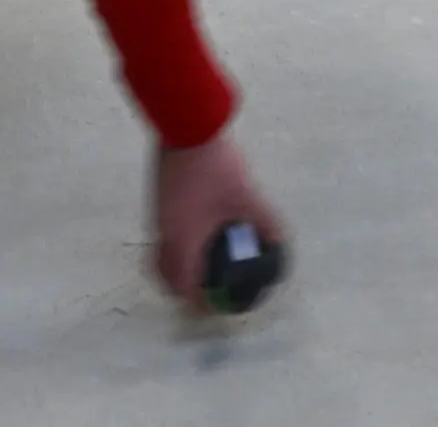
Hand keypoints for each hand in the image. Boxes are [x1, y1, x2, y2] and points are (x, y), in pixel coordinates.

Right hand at [151, 132, 282, 306]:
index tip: (213, 309)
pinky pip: (161, 240)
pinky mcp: (158, 204)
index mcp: (185, 239)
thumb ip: (267, 223)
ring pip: (159, 258)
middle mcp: (166, 234)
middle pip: (164, 277)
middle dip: (182, 292)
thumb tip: (280, 245)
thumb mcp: (248, 196)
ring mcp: (157, 218)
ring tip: (199, 270)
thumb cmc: (216, 165)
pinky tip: (196, 239)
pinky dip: (174, 250)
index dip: (198, 304)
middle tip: (205, 294)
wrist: (186, 127)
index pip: (185, 287)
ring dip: (175, 271)